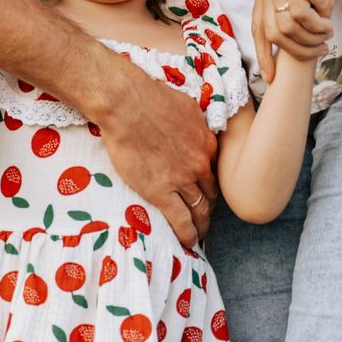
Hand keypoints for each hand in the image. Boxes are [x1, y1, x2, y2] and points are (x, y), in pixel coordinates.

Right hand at [96, 67, 217, 246]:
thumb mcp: (185, 106)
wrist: (127, 103)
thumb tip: (193, 127)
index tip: (206, 192)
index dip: (210, 185)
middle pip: (210, 194)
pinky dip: (188, 235)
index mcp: (205, 144)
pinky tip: (189, 244)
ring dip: (201, 225)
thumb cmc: (150, 97)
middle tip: (205, 217)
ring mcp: (182, 180)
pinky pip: (181, 221)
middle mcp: (199, 165)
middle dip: (209, 208)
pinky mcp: (161, 192)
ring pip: (199, 210)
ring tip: (200, 235)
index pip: (214, 173)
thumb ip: (194, 124)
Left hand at [253, 0, 341, 81]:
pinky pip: (298, 7)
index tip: (269, 76)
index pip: (258, 26)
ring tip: (322, 43)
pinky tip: (325, 27)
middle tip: (311, 58)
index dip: (263, 52)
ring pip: (283, 24)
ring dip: (304, 38)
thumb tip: (294, 19)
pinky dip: (312, 22)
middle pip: (269, 30)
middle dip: (287, 52)